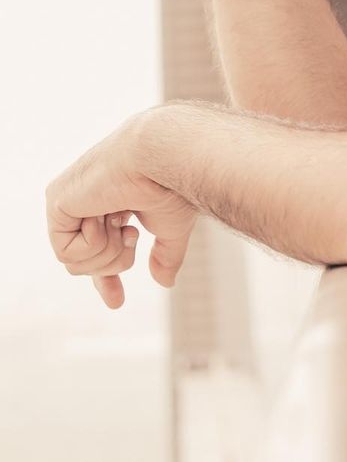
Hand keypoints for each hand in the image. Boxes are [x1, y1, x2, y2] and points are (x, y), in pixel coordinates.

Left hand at [45, 112, 198, 309]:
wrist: (164, 159)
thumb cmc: (172, 185)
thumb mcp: (171, 229)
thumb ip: (165, 255)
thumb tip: (165, 282)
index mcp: (111, 206)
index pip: (98, 251)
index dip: (107, 277)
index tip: (116, 302)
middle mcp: (86, 203)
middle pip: (86, 265)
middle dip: (114, 263)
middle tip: (132, 234)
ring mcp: (70, 202)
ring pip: (75, 264)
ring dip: (108, 254)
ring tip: (124, 224)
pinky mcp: (57, 201)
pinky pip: (66, 253)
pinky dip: (94, 243)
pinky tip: (106, 217)